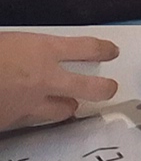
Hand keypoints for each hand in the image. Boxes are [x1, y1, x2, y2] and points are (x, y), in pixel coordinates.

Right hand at [0, 32, 116, 129]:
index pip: (88, 48)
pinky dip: (31, 115)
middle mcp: (44, 79)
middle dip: (104, 88)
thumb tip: (29, 49)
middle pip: (91, 88)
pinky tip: (24, 111)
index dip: (104, 50)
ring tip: (66, 102)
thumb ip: (29, 47)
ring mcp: (31, 104)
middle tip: (108, 88)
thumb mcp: (9, 39)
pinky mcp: (13, 121)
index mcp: (42, 50)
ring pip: (63, 111)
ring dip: (66, 106)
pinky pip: (32, 121)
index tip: (111, 51)